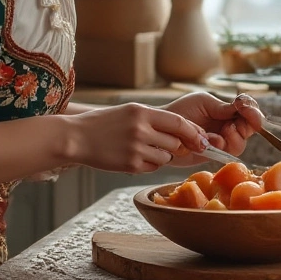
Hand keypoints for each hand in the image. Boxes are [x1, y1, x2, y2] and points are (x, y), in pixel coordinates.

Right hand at [63, 103, 207, 173]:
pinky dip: (149, 164)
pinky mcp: (131, 165)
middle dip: (177, 146)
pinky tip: (134, 156)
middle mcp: (141, 130)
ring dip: (162, 156)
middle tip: (167, 145)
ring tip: (144, 148)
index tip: (203, 139)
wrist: (76, 137)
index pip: (179, 123)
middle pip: (176, 143)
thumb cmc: (104, 123)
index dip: (194, 132)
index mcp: (142, 112)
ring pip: (166, 158)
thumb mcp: (130, 111)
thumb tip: (184, 132)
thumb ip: (155, 119)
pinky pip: (153, 168)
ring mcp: (136, 149)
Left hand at [163, 92, 266, 164]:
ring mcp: (221, 143)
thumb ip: (223, 107)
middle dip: (247, 125)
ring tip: (224, 130)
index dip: (253, 111)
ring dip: (235, 137)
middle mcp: (228, 127)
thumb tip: (243, 106)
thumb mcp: (203, 102)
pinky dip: (221, 145)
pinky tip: (209, 140)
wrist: (162, 128)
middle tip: (233, 122)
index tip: (247, 108)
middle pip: (250, 129)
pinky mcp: (213, 155)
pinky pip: (226, 154)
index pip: (249, 111)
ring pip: (241, 144)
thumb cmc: (180, 111)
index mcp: (227, 112)